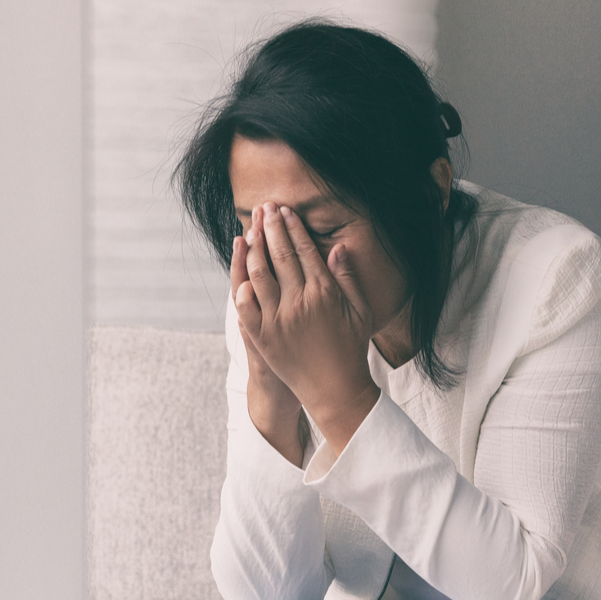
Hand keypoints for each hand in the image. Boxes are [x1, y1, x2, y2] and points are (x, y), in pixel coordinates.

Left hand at [234, 202, 379, 454]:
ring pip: (259, 275)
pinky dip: (241, 287)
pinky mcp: (263, 337)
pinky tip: (240, 271)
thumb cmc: (352, 349)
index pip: (305, 251)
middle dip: (271, 228)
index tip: (285, 211)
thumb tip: (337, 247)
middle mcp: (299, 303)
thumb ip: (347, 278)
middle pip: (280, 256)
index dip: (293, 228)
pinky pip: (246, 307)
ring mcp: (278, 320)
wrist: (335, 390)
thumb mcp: (359, 311)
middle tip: (264, 209)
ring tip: (250, 230)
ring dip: (253, 249)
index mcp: (324, 294)